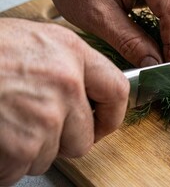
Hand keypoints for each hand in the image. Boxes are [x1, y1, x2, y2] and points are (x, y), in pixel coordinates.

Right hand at [0, 18, 128, 184]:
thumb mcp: (33, 40)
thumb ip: (66, 65)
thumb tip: (86, 94)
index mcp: (71, 52)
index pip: (117, 90)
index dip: (112, 115)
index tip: (103, 124)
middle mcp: (66, 82)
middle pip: (85, 136)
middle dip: (62, 140)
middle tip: (37, 128)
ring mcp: (46, 114)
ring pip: (52, 156)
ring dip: (29, 151)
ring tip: (7, 123)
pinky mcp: (22, 143)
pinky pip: (22, 170)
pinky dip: (6, 164)